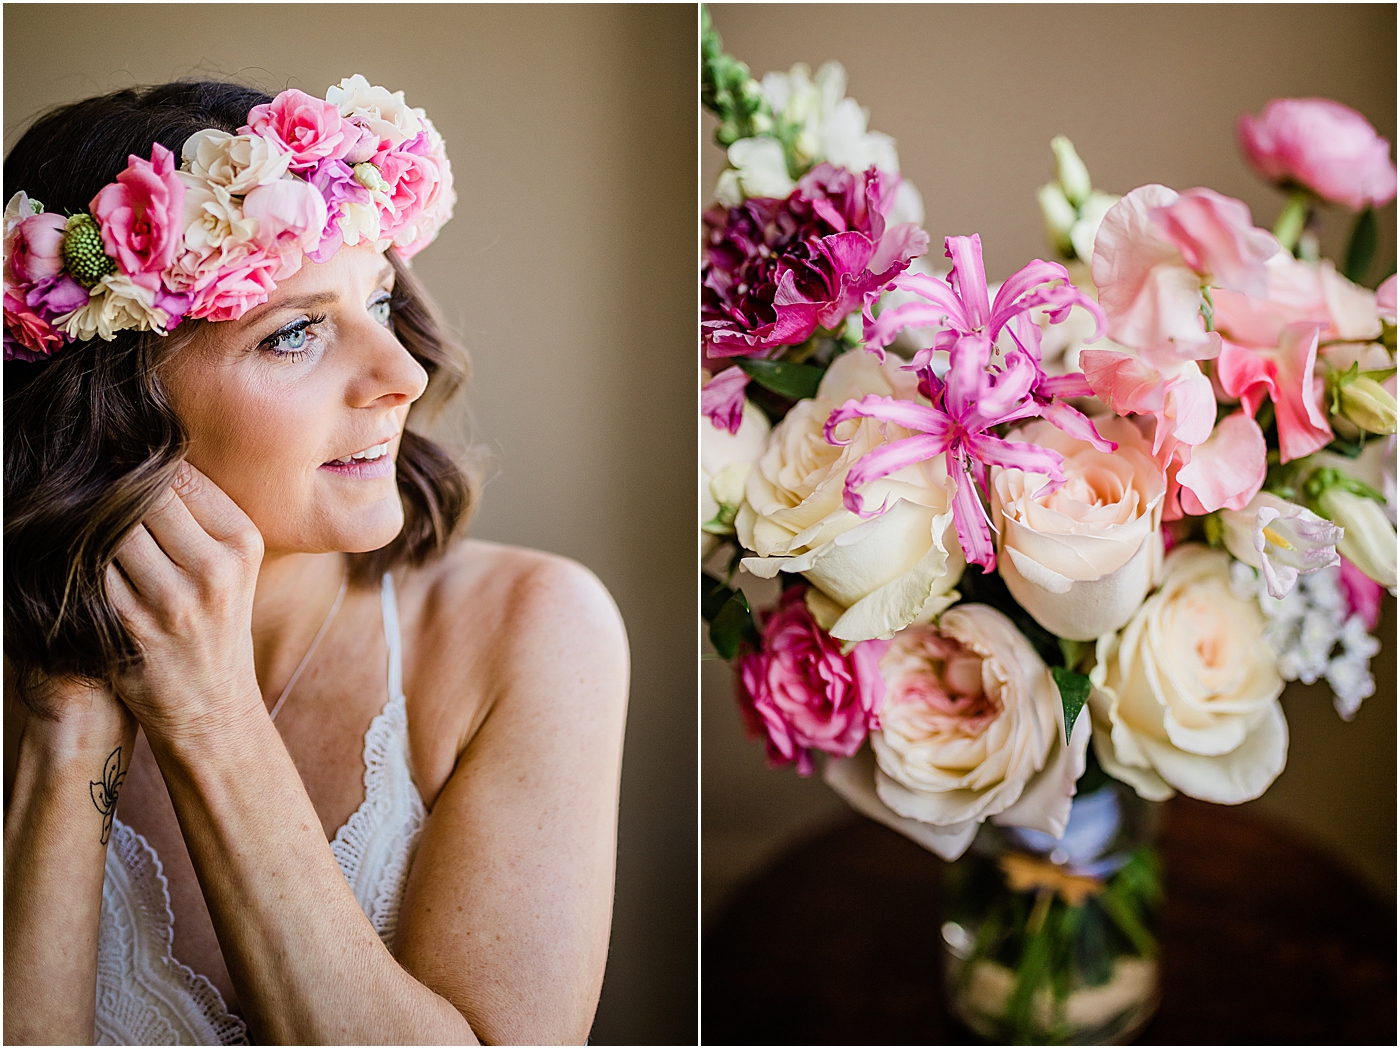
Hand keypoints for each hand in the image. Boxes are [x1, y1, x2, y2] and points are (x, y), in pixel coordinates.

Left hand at [105, 462, 265, 741]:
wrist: (210, 704)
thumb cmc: (216, 623)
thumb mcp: (232, 567)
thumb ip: (199, 515)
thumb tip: (145, 456)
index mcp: (242, 543)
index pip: (183, 475)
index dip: (146, 462)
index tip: (125, 459)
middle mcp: (214, 568)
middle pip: (145, 495)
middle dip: (117, 487)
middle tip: (96, 480)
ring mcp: (173, 599)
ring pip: (113, 528)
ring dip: (94, 521)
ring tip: (85, 516)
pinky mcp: (133, 624)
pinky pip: (94, 568)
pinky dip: (83, 557)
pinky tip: (82, 555)